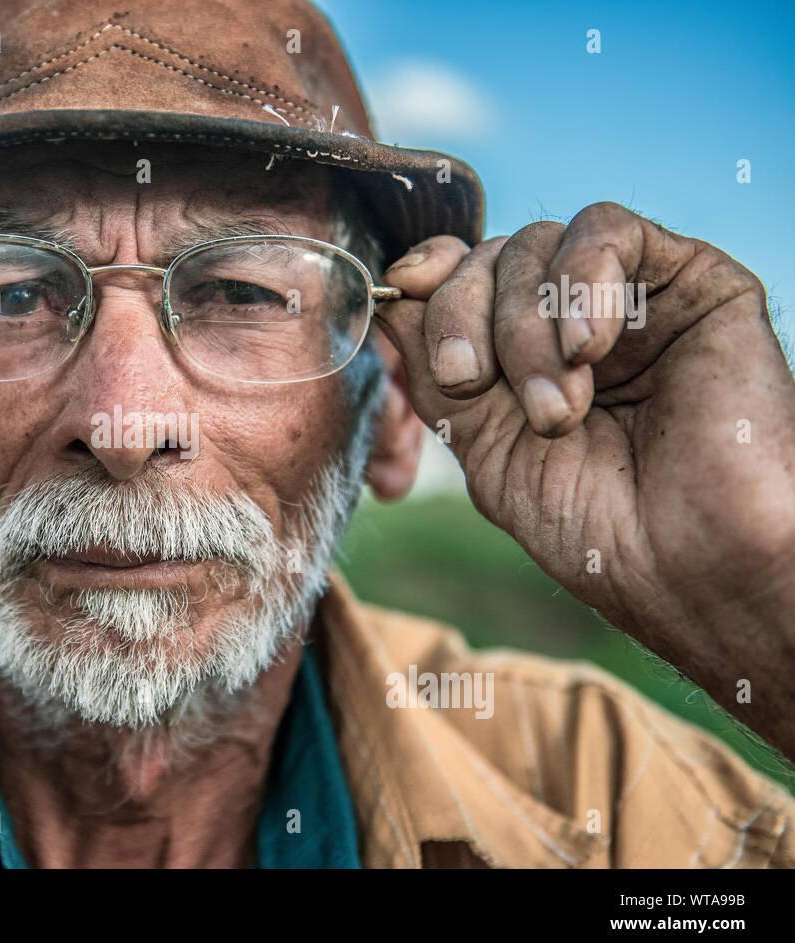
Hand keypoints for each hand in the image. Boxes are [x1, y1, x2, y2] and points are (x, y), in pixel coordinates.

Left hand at [372, 202, 794, 752]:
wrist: (695, 566)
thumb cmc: (597, 527)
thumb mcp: (486, 447)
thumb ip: (437, 369)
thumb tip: (391, 291)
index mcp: (525, 359)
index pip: (460, 282)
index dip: (426, 279)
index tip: (401, 290)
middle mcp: (575, 322)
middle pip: (488, 258)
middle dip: (463, 316)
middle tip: (473, 382)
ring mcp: (633, 301)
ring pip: (539, 243)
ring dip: (524, 324)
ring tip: (556, 408)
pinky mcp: (694, 283)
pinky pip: (610, 231)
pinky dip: (580, 279)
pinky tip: (589, 348)